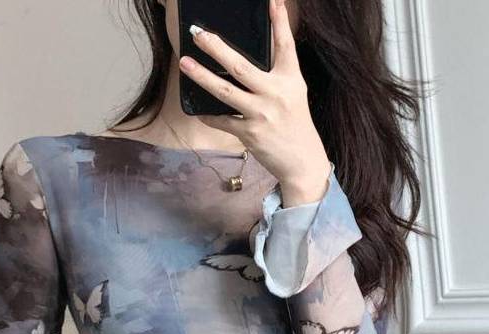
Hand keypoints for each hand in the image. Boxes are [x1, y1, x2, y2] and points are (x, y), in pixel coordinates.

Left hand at [179, 0, 331, 205]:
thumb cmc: (295, 124)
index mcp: (289, 80)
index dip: (279, 21)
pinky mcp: (250, 135)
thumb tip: (252, 53)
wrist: (303, 162)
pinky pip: (223, 121)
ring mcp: (261, 115)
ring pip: (225, 93)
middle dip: (216, 49)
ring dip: (202, 77)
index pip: (285, 46)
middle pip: (240, 67)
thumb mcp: (294, 92)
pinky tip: (197, 110)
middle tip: (198, 34)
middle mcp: (275, 95)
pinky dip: (209, 116)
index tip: (272, 1)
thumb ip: (278, 69)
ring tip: (186, 64)